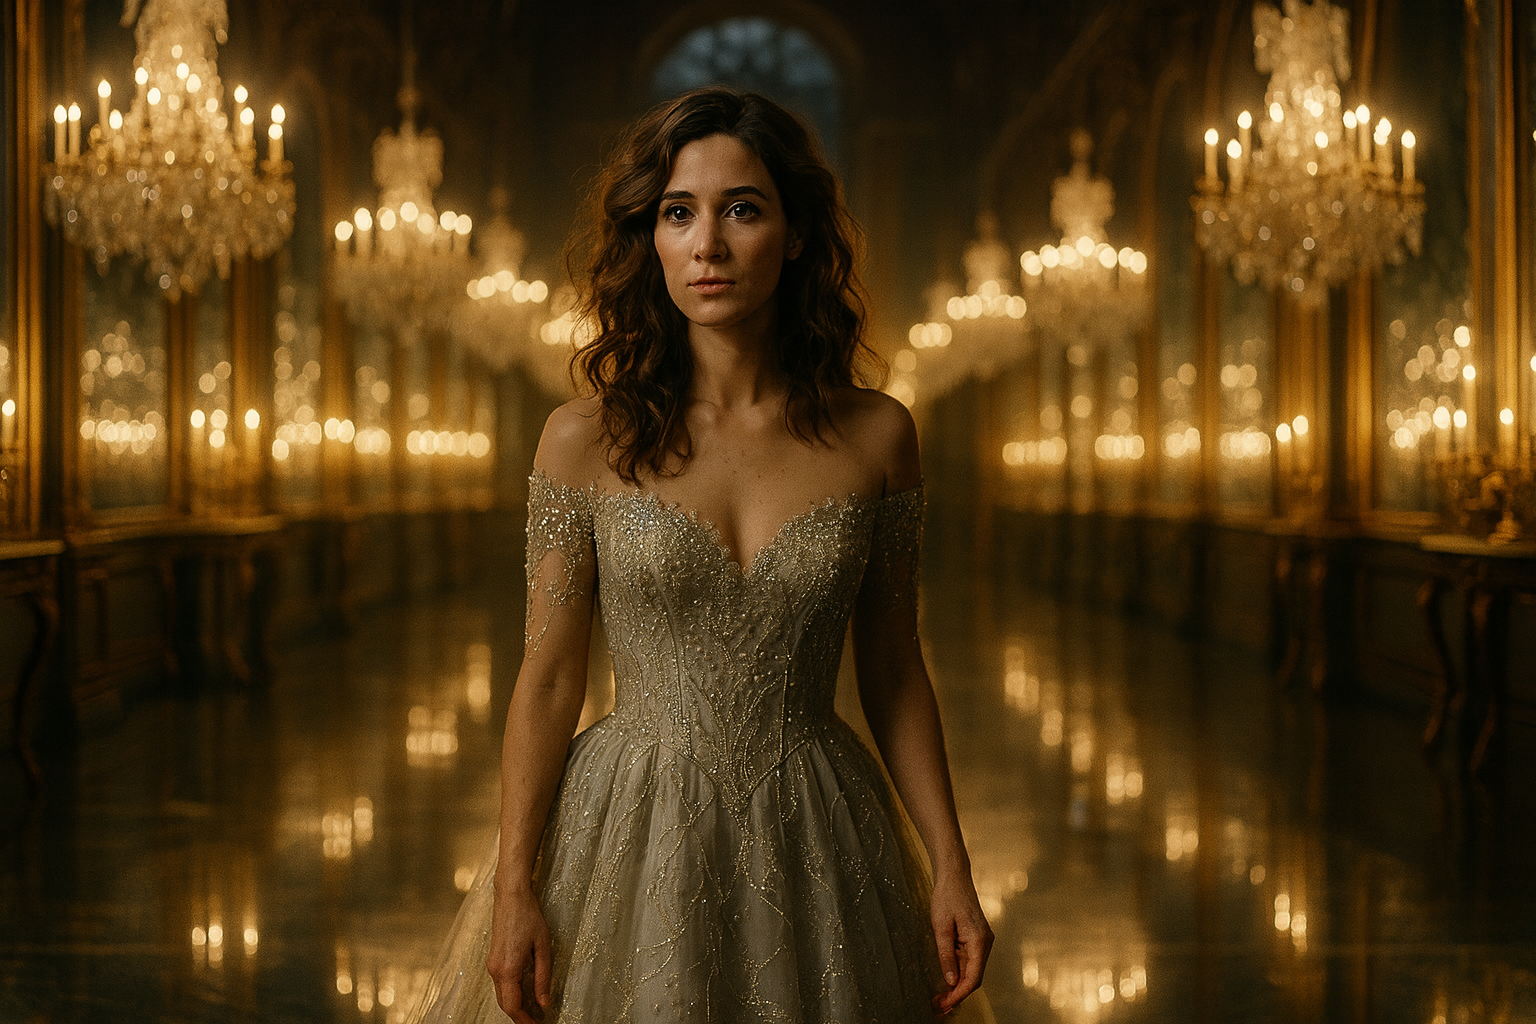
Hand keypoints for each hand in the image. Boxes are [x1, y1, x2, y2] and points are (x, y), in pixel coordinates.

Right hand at [487, 883, 552, 1022]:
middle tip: (536, 1022)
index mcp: (507, 969)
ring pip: (502, 994)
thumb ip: (543, 976)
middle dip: (519, 1016)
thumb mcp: (542, 947)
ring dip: (516, 1005)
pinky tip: (524, 994)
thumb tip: (544, 1001)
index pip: (513, 1006)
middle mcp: (495, 970)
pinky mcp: (493, 959)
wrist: (511, 896)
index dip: (524, 1020)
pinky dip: (511, 994)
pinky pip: (501, 984)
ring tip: (533, 1012)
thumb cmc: (528, 917)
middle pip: (505, 1004)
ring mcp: (492, 964)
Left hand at [929, 867, 992, 1015]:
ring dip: (957, 985)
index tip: (945, 1004)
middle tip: (939, 1005)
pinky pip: (969, 960)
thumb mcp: (941, 927)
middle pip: (974, 977)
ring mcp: (982, 941)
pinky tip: (946, 979)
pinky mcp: (976, 938)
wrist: (954, 877)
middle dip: (957, 994)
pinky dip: (958, 972)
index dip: (959, 995)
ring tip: (940, 996)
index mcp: (980, 941)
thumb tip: (951, 981)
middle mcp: (985, 943)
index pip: (973, 978)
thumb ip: (946, 955)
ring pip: (972, 970)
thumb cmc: (947, 897)